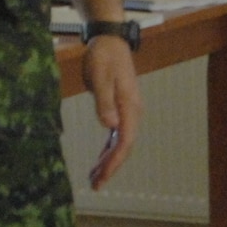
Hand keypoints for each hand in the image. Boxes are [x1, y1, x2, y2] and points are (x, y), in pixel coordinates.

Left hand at [83, 34, 141, 188]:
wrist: (109, 41)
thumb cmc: (104, 57)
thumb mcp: (100, 78)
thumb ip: (104, 102)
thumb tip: (110, 126)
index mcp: (130, 107)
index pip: (125, 141)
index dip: (115, 161)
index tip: (103, 176)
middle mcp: (132, 112)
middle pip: (123, 147)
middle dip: (111, 167)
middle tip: (96, 185)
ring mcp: (127, 111)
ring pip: (119, 143)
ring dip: (108, 161)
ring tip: (94, 178)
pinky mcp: (119, 108)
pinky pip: (116, 135)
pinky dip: (108, 149)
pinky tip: (100, 160)